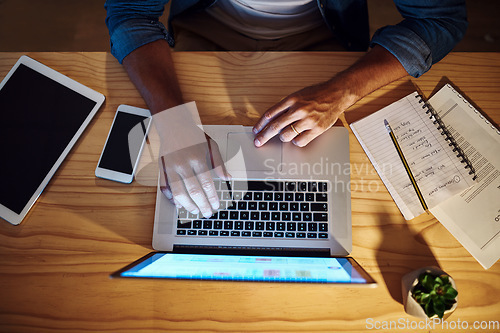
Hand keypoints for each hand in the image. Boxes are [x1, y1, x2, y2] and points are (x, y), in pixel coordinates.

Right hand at [154, 102, 229, 217]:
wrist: (173, 125)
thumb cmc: (193, 136)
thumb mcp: (211, 145)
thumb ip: (219, 163)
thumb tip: (228, 178)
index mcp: (197, 157)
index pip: (206, 183)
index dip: (211, 197)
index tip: (216, 205)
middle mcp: (183, 163)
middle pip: (193, 190)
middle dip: (202, 205)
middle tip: (207, 213)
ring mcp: (171, 167)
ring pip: (178, 192)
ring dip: (187, 205)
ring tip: (195, 211)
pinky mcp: (162, 169)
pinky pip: (166, 188)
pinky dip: (172, 198)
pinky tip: (180, 204)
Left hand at [252, 78, 355, 146]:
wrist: (337, 94)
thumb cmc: (317, 94)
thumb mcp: (298, 95)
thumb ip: (285, 107)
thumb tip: (271, 120)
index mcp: (292, 100)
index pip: (270, 114)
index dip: (260, 124)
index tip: (256, 130)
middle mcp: (298, 110)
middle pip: (275, 127)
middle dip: (264, 136)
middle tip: (258, 142)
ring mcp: (308, 120)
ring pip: (286, 136)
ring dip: (283, 137)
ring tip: (287, 134)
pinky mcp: (317, 129)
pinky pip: (299, 142)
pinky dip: (296, 141)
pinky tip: (298, 137)